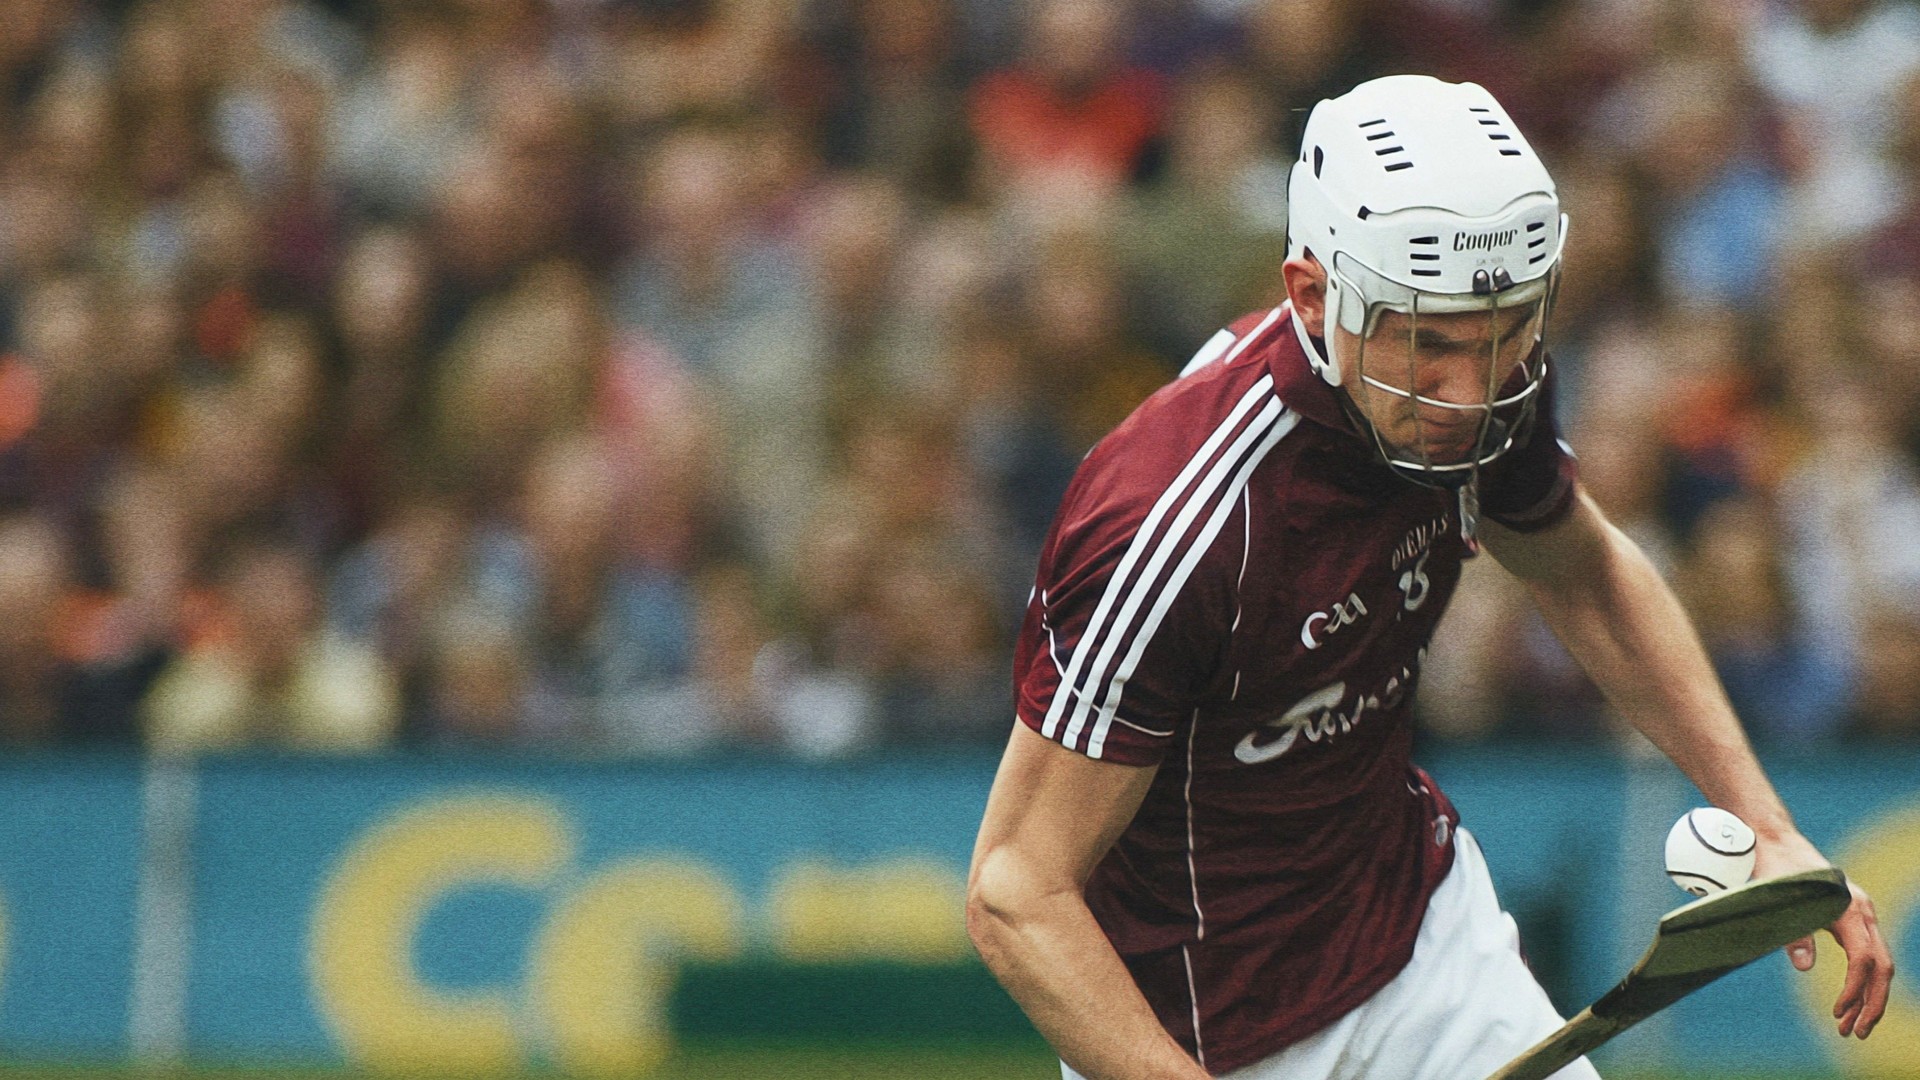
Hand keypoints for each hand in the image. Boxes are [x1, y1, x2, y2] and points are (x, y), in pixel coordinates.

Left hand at [1752, 832, 1894, 1038]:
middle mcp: (1863, 911)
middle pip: (1882, 967)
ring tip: (1850, 1027)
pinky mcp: (1853, 918)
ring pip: (1879, 964)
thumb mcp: (1777, 899)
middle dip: (1871, 1003)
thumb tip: (1804, 966)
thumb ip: (1793, 932)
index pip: (1863, 959)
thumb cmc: (1775, 870)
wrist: (1777, 842)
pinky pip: (1868, 955)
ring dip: (1868, 997)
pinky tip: (1850, 1002)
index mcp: (1849, 908)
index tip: (1836, 1012)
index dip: (1853, 989)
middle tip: (1853, 1033)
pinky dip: (1862, 982)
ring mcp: (1862, 914)